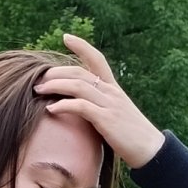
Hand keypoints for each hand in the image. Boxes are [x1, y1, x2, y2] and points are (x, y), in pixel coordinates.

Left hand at [33, 33, 164, 169]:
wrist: (149, 149)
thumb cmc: (131, 136)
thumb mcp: (116, 116)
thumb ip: (101, 108)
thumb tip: (84, 110)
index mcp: (113, 88)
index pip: (97, 59)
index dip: (82, 46)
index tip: (66, 37)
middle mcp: (111, 91)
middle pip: (80, 72)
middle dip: (56, 73)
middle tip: (38, 78)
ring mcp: (109, 104)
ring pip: (78, 86)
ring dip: (55, 86)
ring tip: (38, 90)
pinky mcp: (106, 119)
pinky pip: (81, 107)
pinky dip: (64, 106)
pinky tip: (50, 109)